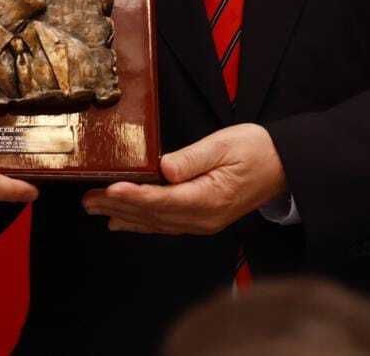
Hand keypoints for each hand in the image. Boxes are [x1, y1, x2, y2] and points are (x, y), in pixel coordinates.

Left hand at [81, 123, 285, 234]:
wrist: (281, 166)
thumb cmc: (255, 150)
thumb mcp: (224, 145)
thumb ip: (193, 158)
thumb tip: (164, 168)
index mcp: (209, 198)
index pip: (163, 200)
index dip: (135, 196)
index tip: (111, 190)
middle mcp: (203, 217)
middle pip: (153, 214)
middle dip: (118, 206)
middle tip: (88, 198)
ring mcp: (202, 221)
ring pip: (155, 222)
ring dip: (123, 215)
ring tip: (94, 208)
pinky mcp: (201, 218)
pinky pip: (165, 224)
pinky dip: (140, 223)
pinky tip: (120, 222)